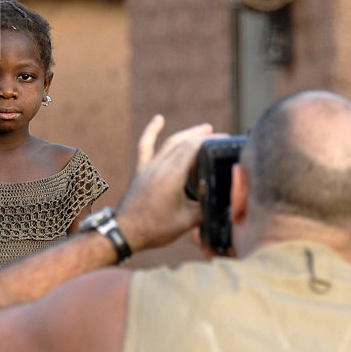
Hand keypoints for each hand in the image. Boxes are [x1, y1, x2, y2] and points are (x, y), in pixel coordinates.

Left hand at [117, 115, 220, 251]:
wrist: (126, 232)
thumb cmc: (155, 228)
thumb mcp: (188, 221)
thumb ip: (206, 208)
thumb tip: (222, 201)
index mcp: (172, 175)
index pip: (194, 148)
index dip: (211, 141)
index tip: (225, 140)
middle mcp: (160, 166)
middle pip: (184, 143)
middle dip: (203, 136)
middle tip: (219, 136)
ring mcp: (149, 166)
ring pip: (170, 142)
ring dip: (187, 134)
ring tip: (204, 129)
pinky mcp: (142, 170)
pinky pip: (146, 146)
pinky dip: (152, 131)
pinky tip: (158, 119)